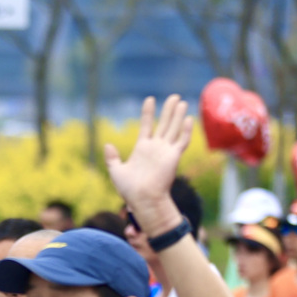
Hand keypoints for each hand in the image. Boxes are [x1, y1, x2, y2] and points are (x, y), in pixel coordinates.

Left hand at [104, 95, 193, 236]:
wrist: (142, 200)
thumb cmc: (129, 190)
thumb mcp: (116, 171)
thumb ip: (112, 158)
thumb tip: (108, 144)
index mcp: (142, 148)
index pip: (146, 125)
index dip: (148, 112)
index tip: (150, 99)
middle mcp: (156, 148)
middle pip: (164, 124)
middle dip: (169, 110)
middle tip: (174, 97)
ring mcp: (165, 152)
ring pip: (174, 129)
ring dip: (178, 115)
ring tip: (181, 101)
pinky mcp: (174, 157)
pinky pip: (182, 141)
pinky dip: (186, 131)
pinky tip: (188, 118)